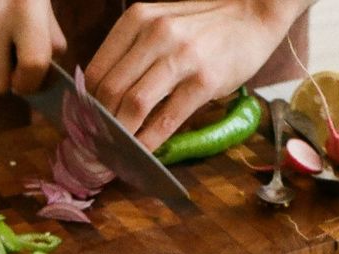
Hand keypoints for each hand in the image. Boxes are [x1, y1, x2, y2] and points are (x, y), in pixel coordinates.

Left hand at [84, 0, 304, 150]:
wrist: (255, 12)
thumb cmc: (206, 25)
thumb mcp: (162, 25)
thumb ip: (135, 53)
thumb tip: (105, 99)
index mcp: (137, 19)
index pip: (96, 71)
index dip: (84, 106)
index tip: (83, 129)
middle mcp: (155, 34)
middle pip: (109, 91)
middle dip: (97, 127)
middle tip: (94, 149)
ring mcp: (180, 57)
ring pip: (133, 105)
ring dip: (119, 137)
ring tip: (113, 155)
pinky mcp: (204, 81)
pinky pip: (166, 119)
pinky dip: (149, 142)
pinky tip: (142, 155)